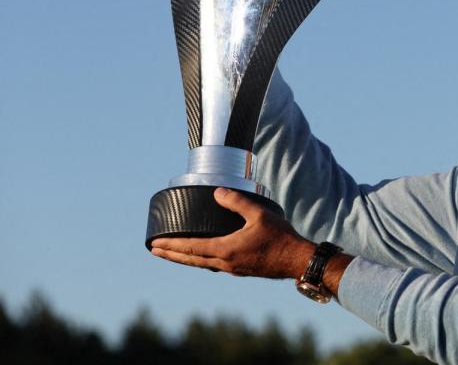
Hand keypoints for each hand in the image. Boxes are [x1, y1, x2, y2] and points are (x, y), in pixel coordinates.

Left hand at [151, 187, 310, 278]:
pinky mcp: (242, 270)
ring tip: (174, 253)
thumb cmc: (280, 238)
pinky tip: (205, 257)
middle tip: (154, 250)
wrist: (297, 261)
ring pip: (202, 265)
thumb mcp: (259, 214)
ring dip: (186, 259)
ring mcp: (233, 269)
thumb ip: (237, 202)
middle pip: (191, 260)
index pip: (191, 248)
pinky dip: (202, 261)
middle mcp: (225, 263)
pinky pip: (215, 266)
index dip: (171, 245)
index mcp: (226, 250)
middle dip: (171, 254)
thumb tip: (217, 192)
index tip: (155, 243)